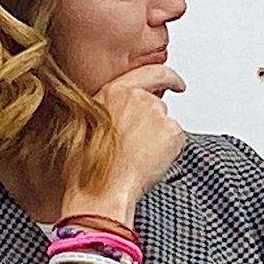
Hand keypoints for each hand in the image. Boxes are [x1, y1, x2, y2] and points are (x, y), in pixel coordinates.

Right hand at [62, 64, 187, 217]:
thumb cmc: (88, 167)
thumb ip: (108, 112)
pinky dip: (170, 154)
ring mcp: (156, 113)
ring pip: (166, 126)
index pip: (149, 73)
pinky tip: (150, 165)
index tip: (176, 83)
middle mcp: (137, 97)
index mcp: (113, 92)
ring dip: (159, 141)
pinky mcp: (172, 131)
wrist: (101, 190)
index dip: (167, 77)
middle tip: (141, 149)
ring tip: (138, 161)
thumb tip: (119, 118)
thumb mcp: (86, 128)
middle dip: (153, 126)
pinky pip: (177, 142)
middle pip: (157, 106)